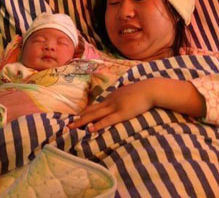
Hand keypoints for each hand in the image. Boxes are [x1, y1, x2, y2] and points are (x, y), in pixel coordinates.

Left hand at [69, 78, 204, 131]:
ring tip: (72, 127)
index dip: (86, 112)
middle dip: (79, 118)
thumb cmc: (142, 92)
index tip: (77, 117)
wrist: (150, 89)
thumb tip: (119, 101)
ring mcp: (115, 106)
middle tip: (68, 124)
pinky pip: (107, 120)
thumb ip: (121, 97)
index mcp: (112, 96)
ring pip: (95, 115)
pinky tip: (90, 129)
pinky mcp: (122, 113)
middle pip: (91, 110)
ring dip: (83, 122)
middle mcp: (110, 101)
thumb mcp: (128, 93)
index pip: (96, 106)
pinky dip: (97, 125)